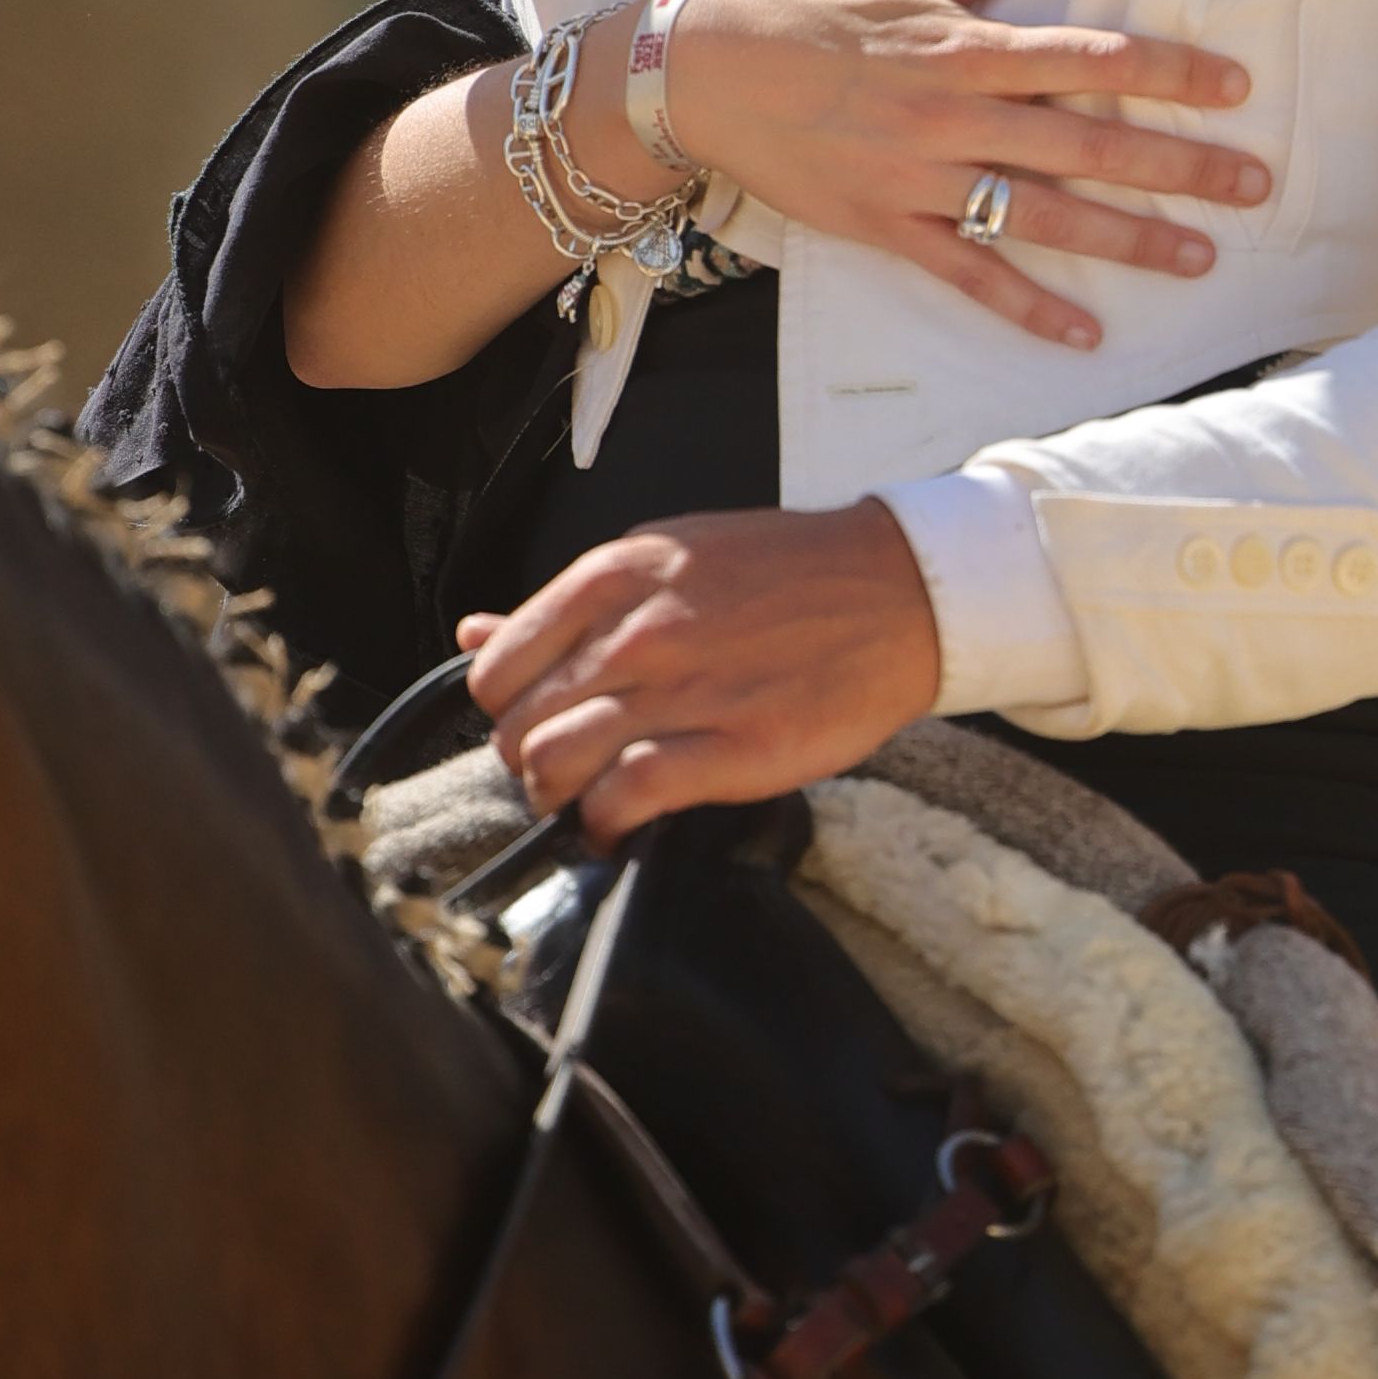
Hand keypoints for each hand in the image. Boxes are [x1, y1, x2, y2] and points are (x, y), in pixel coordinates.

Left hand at [462, 504, 942, 838]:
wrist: (900, 592)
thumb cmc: (790, 574)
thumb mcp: (670, 554)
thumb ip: (572, 603)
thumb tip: (476, 631)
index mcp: (618, 575)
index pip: (498, 664)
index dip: (503, 707)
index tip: (530, 719)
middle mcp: (641, 631)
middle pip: (520, 723)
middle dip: (526, 759)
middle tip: (559, 768)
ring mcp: (686, 690)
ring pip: (557, 763)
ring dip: (558, 797)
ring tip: (584, 799)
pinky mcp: (734, 748)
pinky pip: (625, 798)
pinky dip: (605, 823)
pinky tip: (619, 823)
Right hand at [612, 0, 1263, 351]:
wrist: (707, 73)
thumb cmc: (813, 15)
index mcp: (965, 46)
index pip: (1089, 56)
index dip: (1168, 71)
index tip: (1234, 86)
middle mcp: (953, 115)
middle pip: (1088, 143)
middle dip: (1179, 166)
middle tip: (1254, 184)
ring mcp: (921, 178)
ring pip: (1044, 216)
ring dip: (1129, 240)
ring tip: (1200, 257)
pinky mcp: (887, 228)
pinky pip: (970, 275)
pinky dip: (1029, 306)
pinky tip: (1086, 332)